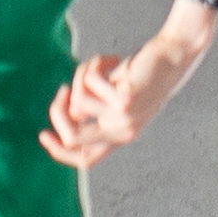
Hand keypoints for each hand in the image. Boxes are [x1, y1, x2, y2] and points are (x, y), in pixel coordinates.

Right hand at [44, 0, 216, 163]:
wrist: (173, 56)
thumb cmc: (142, 73)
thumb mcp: (115, 95)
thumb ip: (93, 108)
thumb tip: (69, 112)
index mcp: (121, 136)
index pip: (86, 160)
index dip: (59, 152)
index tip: (43, 134)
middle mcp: (123, 132)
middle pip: (72, 138)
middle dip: (57, 113)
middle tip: (62, 90)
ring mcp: (124, 119)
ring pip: (78, 102)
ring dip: (82, 76)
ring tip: (101, 65)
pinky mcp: (125, 101)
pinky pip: (89, 82)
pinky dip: (94, 64)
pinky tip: (112, 59)